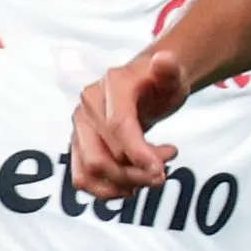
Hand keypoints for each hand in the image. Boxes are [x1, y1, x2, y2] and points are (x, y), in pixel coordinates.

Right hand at [69, 49, 189, 197]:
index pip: (119, 126)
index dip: (139, 154)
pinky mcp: (78, 144)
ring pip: (90, 170)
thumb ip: (169, 70)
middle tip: (163, 173)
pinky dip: (107, 190)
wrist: (146, 87)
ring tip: (151, 177)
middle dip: (136, 174)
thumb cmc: (160, 84)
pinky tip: (132, 186)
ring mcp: (79, 126)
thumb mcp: (173, 76)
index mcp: (112, 85)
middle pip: (103, 155)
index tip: (161, 171)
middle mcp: (88, 104)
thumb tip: (164, 59)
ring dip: (124, 184)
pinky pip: (82, 177)